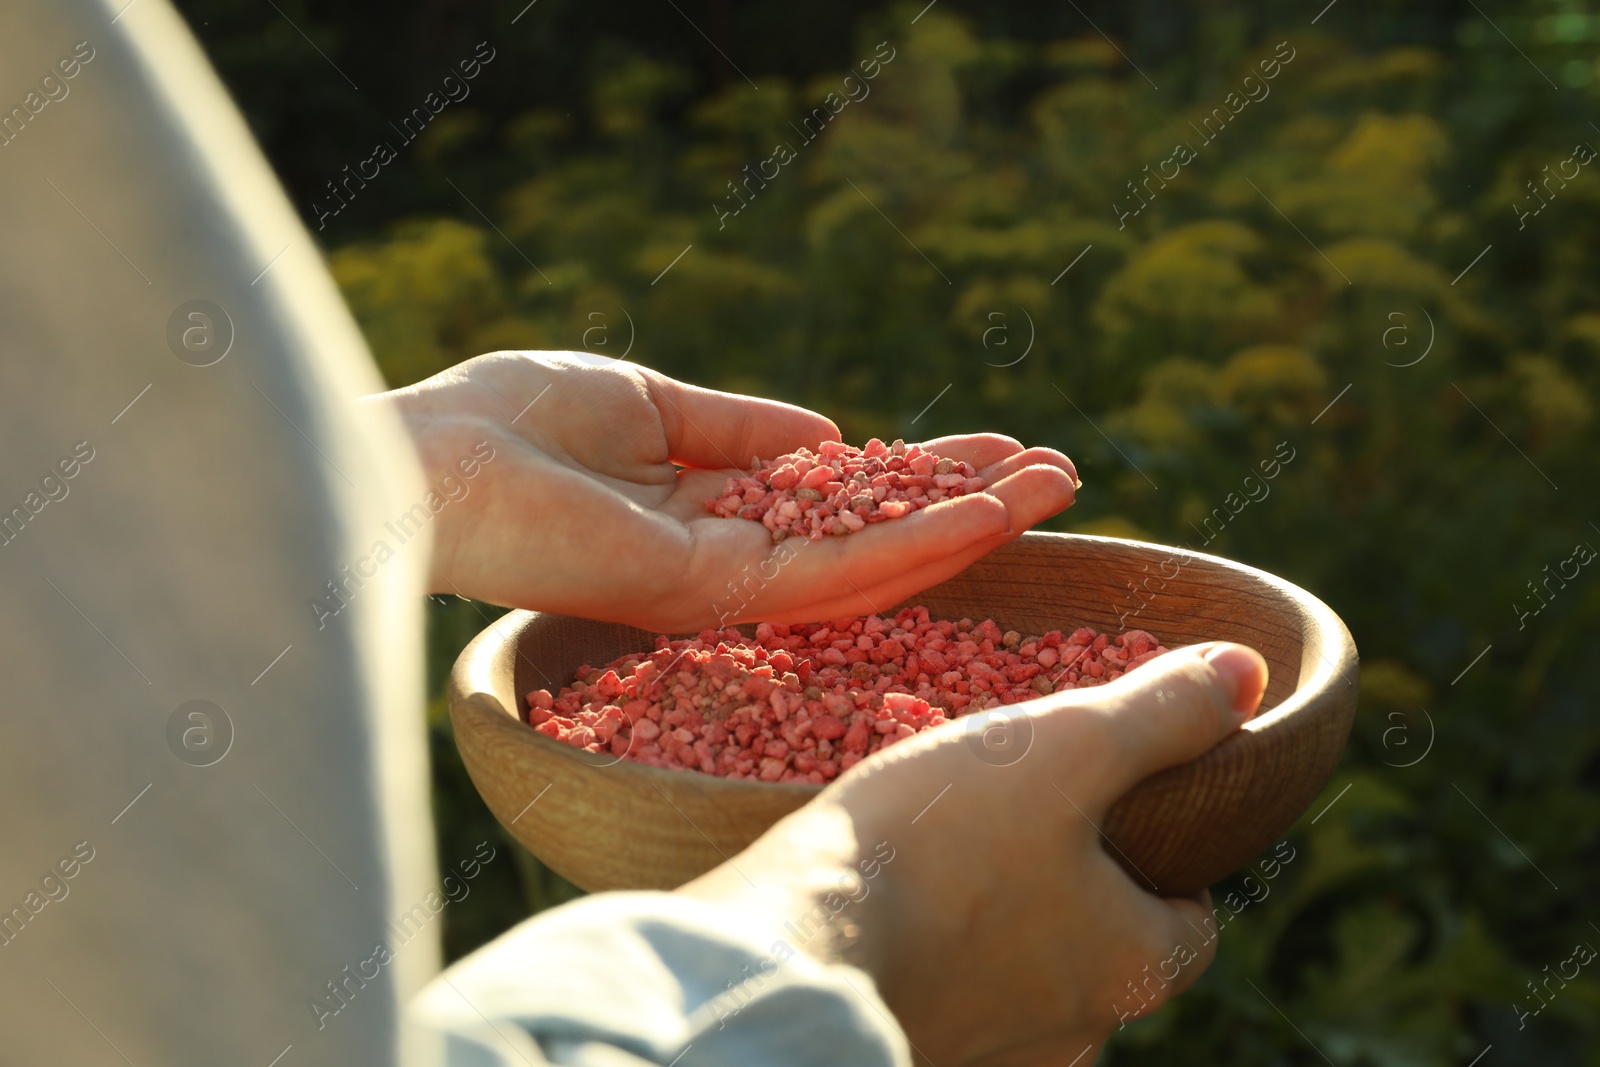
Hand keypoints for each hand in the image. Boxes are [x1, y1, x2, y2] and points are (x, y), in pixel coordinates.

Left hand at [371, 351, 1077, 630]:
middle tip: (1061, 479)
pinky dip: (909, 548)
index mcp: (712, 513)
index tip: (996, 448)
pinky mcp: (713, 596)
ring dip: (964, 529)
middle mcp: (731, 561)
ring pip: (871, 567)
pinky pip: (830, 577)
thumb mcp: (648, 401)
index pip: (840, 501)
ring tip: (1050, 491)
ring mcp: (726, 586)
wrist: (431, 461)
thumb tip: (830, 435)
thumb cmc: (511, 420)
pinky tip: (979, 519)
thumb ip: (740, 426)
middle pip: (872, 540)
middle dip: (965, 507)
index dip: (919, 475)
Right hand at [679, 642, 1269, 1065]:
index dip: (1166, 853)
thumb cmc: (938, 844)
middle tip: (1021, 809)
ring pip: (1028, 970)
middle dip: (1075, 881)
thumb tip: (1249, 675)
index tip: (1117, 805)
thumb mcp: (1061, 749)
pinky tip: (901, 897)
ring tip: (950, 845)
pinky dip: (945, 947)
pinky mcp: (929, 1049)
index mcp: (1135, 965)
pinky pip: (959, 990)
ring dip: (1005, 916)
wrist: (793, 941)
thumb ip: (1159, 714)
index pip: (1192, 917)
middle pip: (1107, 944)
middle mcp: (1079, 1031)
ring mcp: (999, 1052)